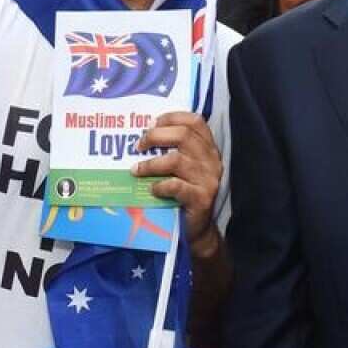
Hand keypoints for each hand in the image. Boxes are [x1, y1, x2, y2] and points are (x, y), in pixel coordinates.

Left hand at [132, 111, 223, 255]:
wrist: (197, 229)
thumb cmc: (184, 193)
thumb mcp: (183, 167)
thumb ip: (172, 150)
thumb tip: (142, 136)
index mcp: (208, 148)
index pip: (195, 121)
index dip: (172, 118)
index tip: (151, 124)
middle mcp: (211, 160)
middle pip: (184, 136)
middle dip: (156, 136)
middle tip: (139, 146)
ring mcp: (208, 179)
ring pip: (176, 160)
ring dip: (151, 164)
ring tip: (136, 170)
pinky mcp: (201, 198)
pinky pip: (176, 186)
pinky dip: (160, 185)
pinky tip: (151, 189)